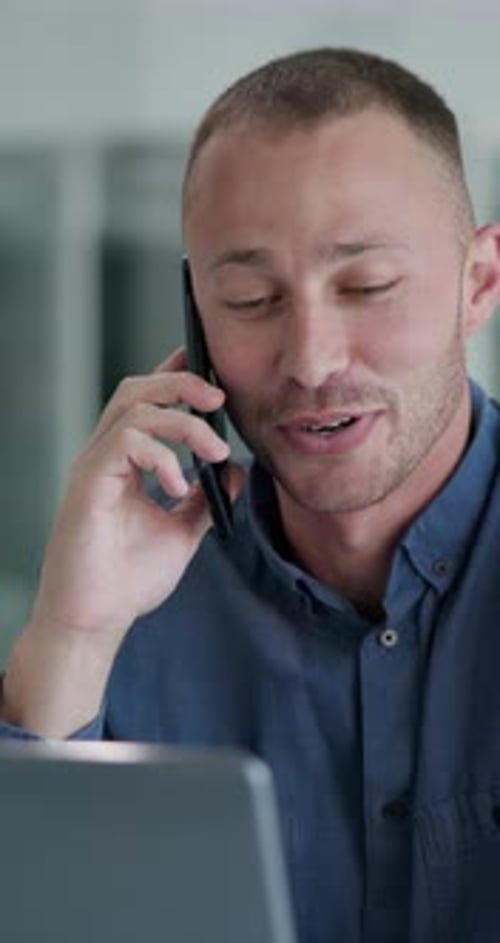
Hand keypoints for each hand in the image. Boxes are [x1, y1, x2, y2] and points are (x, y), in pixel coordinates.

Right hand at [30, 347, 242, 647]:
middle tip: (220, 398)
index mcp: (123, 462)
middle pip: (137, 389)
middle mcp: (105, 456)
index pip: (146, 401)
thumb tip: (234, 469)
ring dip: (182, 421)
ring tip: (214, 451)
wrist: (96, 619)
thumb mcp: (182, 532)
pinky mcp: (89, 481)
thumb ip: (206, 499)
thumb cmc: (128, 580)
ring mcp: (94, 466)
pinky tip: (179, 486)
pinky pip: (126, 440)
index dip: (174, 375)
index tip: (206, 363)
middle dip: (181, 383)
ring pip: (134, 406)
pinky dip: (161, 456)